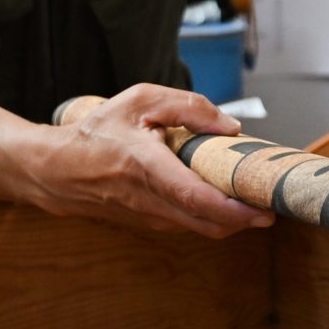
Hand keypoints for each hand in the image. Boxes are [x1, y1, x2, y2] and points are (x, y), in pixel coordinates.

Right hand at [23, 83, 274, 239]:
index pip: (196, 197)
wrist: (56, 170)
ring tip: (251, 199)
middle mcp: (149, 199)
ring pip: (200, 228)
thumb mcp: (140, 100)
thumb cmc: (97, 132)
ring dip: (229, 220)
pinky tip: (221, 199)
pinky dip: (209, 217)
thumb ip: (188, 107)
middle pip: (208, 223)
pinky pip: (187, 225)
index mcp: (147, 166)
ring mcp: (148, 218)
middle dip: (245, 220)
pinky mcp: (147, 224)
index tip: (263, 207)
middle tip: (271, 204)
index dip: (234, 208)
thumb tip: (230, 127)